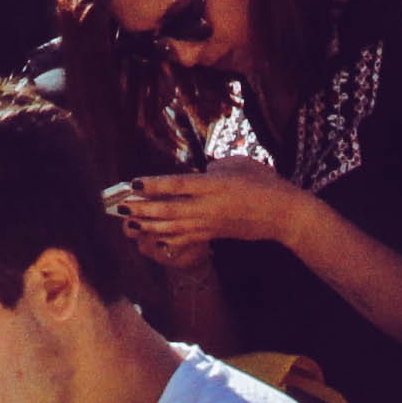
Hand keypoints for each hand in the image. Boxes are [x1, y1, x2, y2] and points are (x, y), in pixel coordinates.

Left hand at [109, 166, 307, 254]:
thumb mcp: (238, 164)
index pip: (177, 185)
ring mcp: (208, 224)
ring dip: (147, 226)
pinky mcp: (212, 235)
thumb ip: (214, 167)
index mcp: (212, 185)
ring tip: (127, 223)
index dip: (153, 185)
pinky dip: (165, 238)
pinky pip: (184, 239)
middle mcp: (206, 207)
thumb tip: (200, 172)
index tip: (132, 183)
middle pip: (167, 210)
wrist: (283, 215)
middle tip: (118, 207)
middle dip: (141, 209)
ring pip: (171, 227)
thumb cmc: (263, 182)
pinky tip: (151, 236)